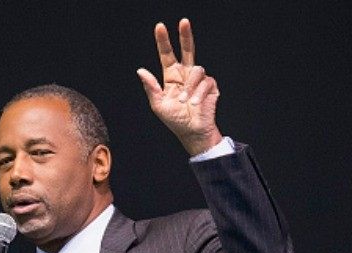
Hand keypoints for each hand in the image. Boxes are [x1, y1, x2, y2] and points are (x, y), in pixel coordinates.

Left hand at [137, 18, 221, 155]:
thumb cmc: (176, 121)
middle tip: (183, 21)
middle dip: (185, 36)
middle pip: (187, 50)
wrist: (193, 132)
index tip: (160, 27)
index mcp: (171, 77)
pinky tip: (195, 104)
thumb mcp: (159, 105)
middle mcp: (185, 75)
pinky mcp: (210, 86)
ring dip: (189, 87)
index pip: (167, 55)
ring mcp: (199, 80)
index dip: (164, 42)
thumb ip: (151, 87)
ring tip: (185, 102)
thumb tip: (140, 70)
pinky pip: (205, 82)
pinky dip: (198, 94)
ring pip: (196, 69)